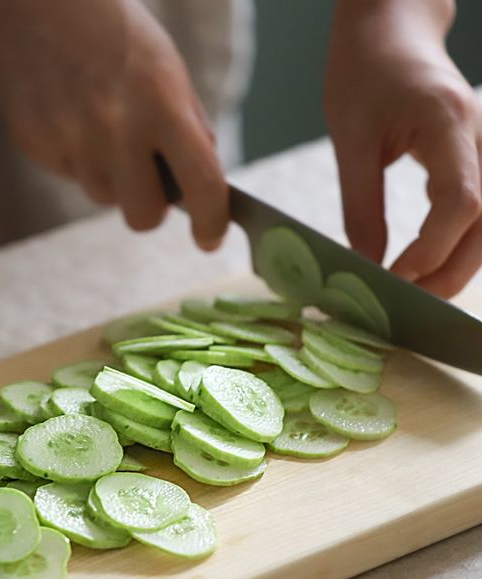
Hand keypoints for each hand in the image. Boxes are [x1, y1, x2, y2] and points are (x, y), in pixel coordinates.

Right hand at [0, 0, 227, 249]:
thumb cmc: (114, 33)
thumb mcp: (167, 69)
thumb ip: (188, 128)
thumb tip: (201, 186)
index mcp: (160, 101)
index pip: (200, 182)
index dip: (211, 221)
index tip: (209, 240)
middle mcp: (114, 126)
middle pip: (143, 217)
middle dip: (150, 209)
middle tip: (146, 180)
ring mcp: (69, 138)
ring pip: (102, 197)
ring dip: (109, 176)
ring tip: (98, 124)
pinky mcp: (35, 144)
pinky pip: (69, 175)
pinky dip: (77, 156)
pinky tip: (70, 115)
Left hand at [325, 0, 481, 297]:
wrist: (392, 31)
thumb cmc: (365, 74)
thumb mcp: (350, 139)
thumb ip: (361, 205)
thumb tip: (366, 265)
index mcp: (448, 123)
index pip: (460, 200)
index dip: (432, 248)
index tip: (394, 277)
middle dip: (449, 272)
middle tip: (406, 307)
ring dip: (456, 266)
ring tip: (414, 297)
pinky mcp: (478, 158)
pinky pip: (480, 212)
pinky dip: (458, 246)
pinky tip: (427, 269)